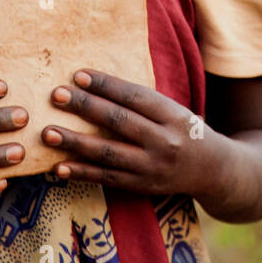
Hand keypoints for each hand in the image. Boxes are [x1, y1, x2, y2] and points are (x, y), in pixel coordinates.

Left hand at [41, 69, 218, 197]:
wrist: (213, 171)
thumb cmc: (185, 130)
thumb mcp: (175, 110)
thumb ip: (142, 102)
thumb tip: (95, 86)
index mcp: (173, 115)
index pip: (135, 97)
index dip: (106, 85)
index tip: (77, 75)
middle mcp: (164, 141)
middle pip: (119, 122)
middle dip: (85, 107)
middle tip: (56, 95)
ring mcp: (152, 167)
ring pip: (109, 153)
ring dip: (75, 142)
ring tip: (48, 132)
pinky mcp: (142, 187)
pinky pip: (107, 179)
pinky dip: (82, 173)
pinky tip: (59, 166)